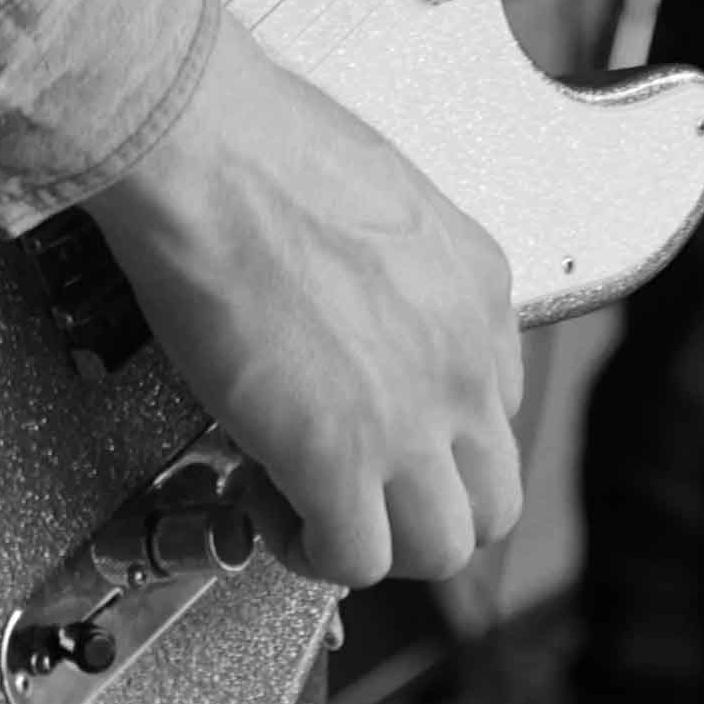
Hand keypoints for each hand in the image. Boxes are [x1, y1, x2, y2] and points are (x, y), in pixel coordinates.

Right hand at [82, 23, 522, 588]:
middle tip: (355, 488)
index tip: (373, 421)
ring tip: (314, 509)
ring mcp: (412, 418)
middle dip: (424, 510)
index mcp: (478, 288)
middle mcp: (464, 360)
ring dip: (378, 546)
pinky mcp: (341, 460)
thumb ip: (387, 262)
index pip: (494, 405)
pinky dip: (311, 552)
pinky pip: (355, 559)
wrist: (209, 153)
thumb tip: (345, 292)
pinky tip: (269, 505)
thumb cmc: (261, 144)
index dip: (429, 430)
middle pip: (493, 496)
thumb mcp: (375, 192)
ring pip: (443, 548)